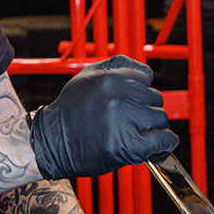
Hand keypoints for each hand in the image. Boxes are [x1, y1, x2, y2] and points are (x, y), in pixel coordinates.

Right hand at [25, 55, 177, 179]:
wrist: (50, 143)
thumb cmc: (68, 112)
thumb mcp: (86, 76)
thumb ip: (117, 66)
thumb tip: (147, 73)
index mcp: (110, 78)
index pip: (146, 78)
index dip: (140, 92)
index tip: (133, 102)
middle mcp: (118, 96)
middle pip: (155, 98)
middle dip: (145, 110)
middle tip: (130, 121)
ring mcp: (123, 120)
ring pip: (160, 118)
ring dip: (152, 128)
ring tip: (134, 133)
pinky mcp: (127, 145)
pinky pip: (162, 140)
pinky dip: (163, 144)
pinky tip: (155, 147)